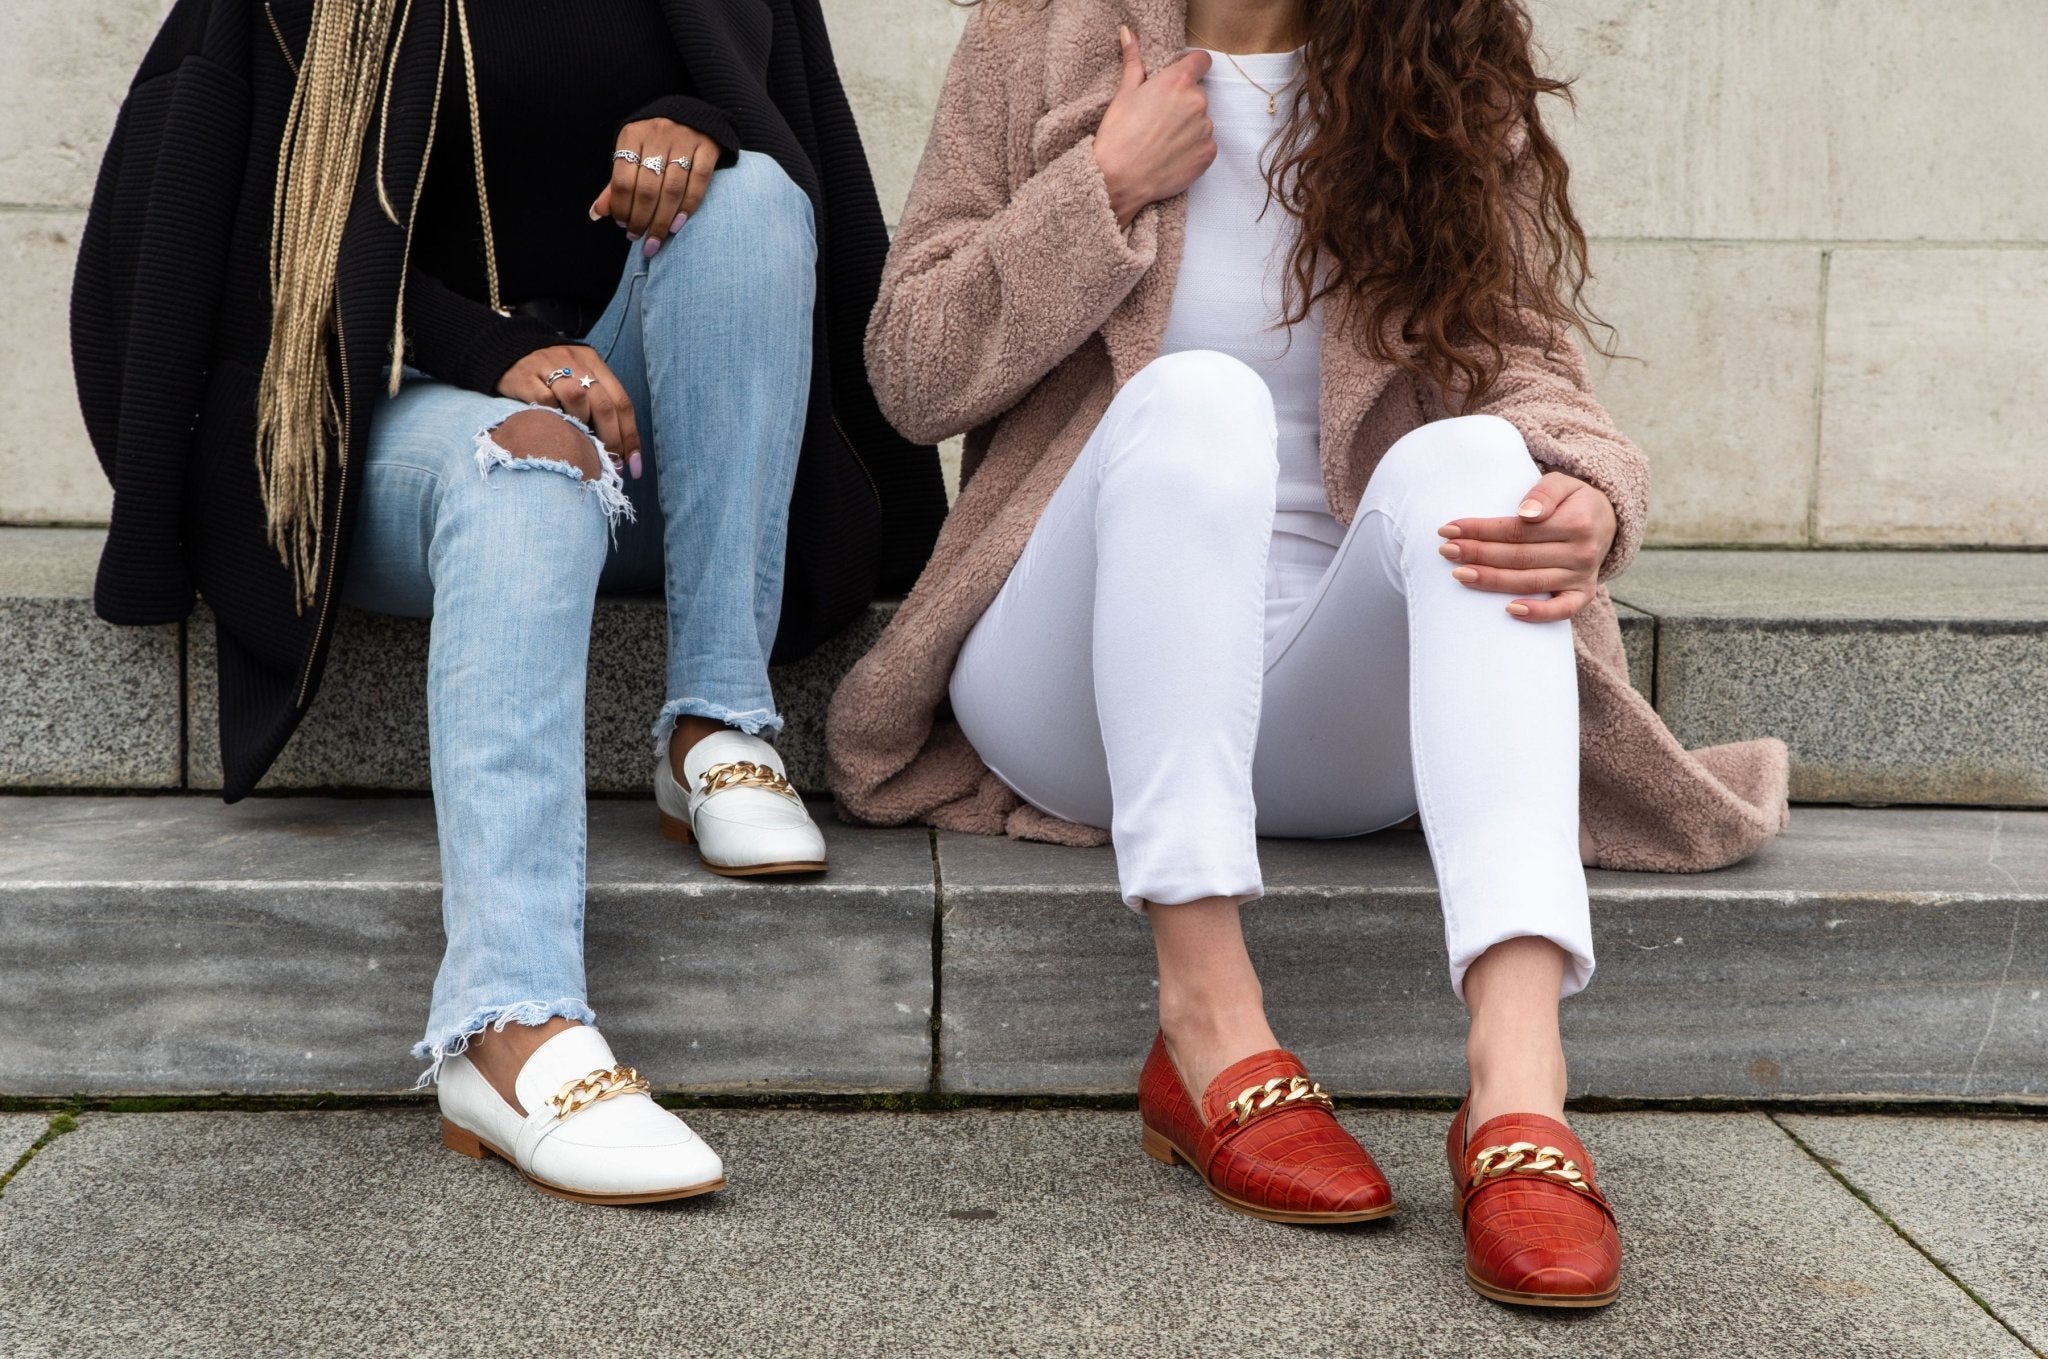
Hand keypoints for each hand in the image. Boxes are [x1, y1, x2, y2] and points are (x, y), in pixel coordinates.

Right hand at [497, 344, 642, 475]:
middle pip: (603, 404)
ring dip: (582, 425)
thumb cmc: (548, 373)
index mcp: (593, 362)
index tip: (632, 465)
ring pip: (576, 398)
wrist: (503, 347)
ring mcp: (549, 368)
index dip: (630, 436)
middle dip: (611, 440)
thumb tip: (619, 452)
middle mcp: (576, 362)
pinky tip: (552, 428)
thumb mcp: (577, 378)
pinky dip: (553, 417)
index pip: (622, 402)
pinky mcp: (525, 377)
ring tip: (578, 442)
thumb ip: (597, 404)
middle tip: (608, 464)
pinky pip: (545, 401)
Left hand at [591, 118, 721, 257]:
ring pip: (672, 190)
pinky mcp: (707, 147)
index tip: (623, 225)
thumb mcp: (632, 154)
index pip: (623, 180)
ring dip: (662, 221)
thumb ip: (617, 184)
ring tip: (654, 240)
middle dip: (641, 219)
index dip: (622, 208)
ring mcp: (685, 140)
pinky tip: (677, 225)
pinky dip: (688, 207)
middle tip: (638, 237)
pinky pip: (698, 183)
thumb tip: (596, 213)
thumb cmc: (656, 142)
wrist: (693, 114)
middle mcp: (658, 134)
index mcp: (633, 134)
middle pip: (648, 189)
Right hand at [1092, 25, 1214, 229]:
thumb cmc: (1118, 135)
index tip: (1180, 79)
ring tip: (1163, 141)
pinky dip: (1192, 149)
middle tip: (1159, 119)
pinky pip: (1205, 144)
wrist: (1119, 179)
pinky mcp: (1208, 154)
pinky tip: (1171, 156)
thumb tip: (1128, 33)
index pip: (1202, 61)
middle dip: (1184, 102)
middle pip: (1198, 94)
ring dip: (1189, 127)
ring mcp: (1206, 129)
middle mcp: (1198, 102)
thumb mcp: (1124, 93)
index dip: (1191, 68)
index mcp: (1178, 81)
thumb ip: (1134, 61)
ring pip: (1202, 120)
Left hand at [1437, 471, 1616, 621]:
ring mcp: (1582, 576)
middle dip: (1478, 554)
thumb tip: (1525, 513)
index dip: (1482, 531)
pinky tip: (1509, 610)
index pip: (1518, 530)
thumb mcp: (1563, 483)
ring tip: (1460, 574)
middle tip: (1446, 551)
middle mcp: (1581, 552)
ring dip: (1492, 581)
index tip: (1450, 530)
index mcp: (1576, 522)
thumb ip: (1544, 493)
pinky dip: (1538, 614)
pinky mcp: (1583, 594)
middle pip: (1519, 557)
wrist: (1605, 520)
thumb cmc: (1572, 501)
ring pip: (1530, 582)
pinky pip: (1562, 610)